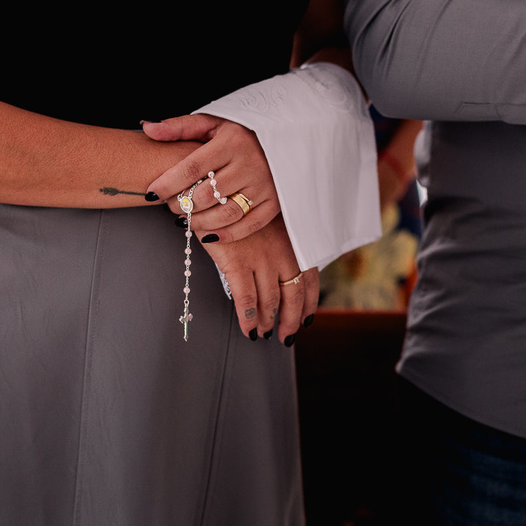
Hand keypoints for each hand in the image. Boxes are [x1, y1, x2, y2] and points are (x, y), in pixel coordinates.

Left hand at [143, 115, 280, 244]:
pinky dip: (226, 234)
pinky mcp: (276, 202)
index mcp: (232, 142)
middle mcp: (251, 164)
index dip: (167, 183)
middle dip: (181, 204)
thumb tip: (148, 128)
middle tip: (171, 205)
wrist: (287, 137)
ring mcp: (265, 185)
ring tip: (185, 219)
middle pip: (206, 194)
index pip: (192, 167)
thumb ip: (180, 127)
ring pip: (225, 213)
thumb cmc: (242, 131)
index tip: (151, 193)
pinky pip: (249, 225)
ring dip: (199, 222)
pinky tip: (208, 234)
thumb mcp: (214, 122)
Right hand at [202, 215, 318, 343]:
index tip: (306, 319)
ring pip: (270, 300)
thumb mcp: (270, 220)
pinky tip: (248, 329)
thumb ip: (281, 243)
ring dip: (268, 321)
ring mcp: (261, 258)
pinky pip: (246, 299)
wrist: (216, 189)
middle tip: (286, 336)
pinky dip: (248, 318)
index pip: (310, 279)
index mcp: (294, 241)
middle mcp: (282, 251)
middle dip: (291, 320)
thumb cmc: (242, 204)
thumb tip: (284, 271)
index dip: (309, 303)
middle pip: (293, 295)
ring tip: (264, 332)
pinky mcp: (237, 262)